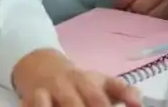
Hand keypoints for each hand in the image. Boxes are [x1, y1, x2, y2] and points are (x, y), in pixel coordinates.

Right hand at [14, 49, 141, 106]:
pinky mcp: (28, 100)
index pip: (98, 98)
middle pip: (73, 103)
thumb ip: (123, 92)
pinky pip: (29, 105)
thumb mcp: (101, 82)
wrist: (41, 66)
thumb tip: (139, 104)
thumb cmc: (77, 82)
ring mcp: (43, 93)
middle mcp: (64, 86)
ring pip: (45, 104)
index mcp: (85, 82)